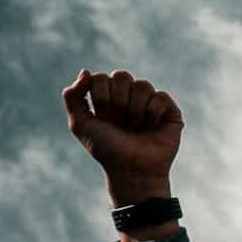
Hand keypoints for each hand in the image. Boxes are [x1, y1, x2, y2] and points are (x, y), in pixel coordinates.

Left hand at [63, 69, 182, 204]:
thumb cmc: (107, 150)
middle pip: (121, 75)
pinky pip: (160, 96)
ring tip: (137, 127)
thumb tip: (85, 71)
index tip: (104, 118)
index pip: (100, 77)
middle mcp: (128, 97)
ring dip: (136, 110)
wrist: (133, 170)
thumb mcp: (80, 124)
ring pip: (142, 84)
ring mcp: (148, 102)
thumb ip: (72, 96)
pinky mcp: (169, 110)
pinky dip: (153, 113)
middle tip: (120, 122)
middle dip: (118, 101)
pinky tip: (152, 126)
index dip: (101, 98)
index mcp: (107, 98)